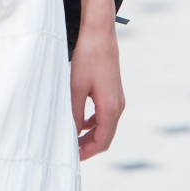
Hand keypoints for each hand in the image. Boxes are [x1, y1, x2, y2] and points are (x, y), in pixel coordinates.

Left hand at [70, 24, 124, 160]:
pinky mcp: (114, 91)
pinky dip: (95, 122)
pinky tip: (82, 121)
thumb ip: (75, 113)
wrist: (99, 34)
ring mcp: (118, 98)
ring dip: (91, 134)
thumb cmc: (87, 58)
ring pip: (106, 125)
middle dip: (89, 145)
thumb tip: (73, 133)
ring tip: (74, 138)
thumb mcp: (75, 88)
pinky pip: (106, 114)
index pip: (102, 141)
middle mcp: (118, 106)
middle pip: (106, 136)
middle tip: (71, 150)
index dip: (88, 152)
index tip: (73, 156)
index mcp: (110, 108)